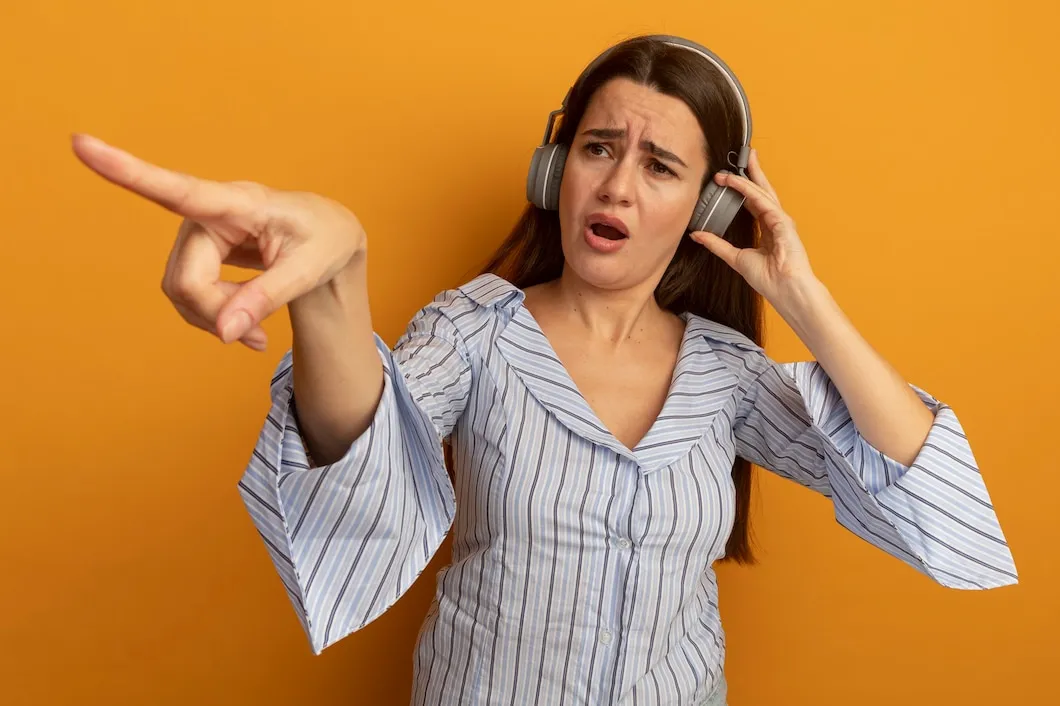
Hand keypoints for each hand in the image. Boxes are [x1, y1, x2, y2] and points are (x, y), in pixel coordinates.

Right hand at [71, 133, 365, 350]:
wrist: (331, 238)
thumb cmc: (325, 241)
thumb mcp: (309, 271)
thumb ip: (266, 298)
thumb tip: (223, 333)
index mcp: (239, 202)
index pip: (179, 190)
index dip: (127, 170)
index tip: (80, 143)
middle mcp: (209, 214)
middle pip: (185, 278)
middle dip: (216, 314)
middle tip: (260, 339)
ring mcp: (200, 234)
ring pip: (181, 291)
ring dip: (215, 320)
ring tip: (259, 334)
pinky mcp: (199, 253)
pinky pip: (189, 295)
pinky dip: (215, 319)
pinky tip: (247, 328)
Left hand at [690, 149, 816, 308]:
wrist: (786, 291)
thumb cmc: (769, 279)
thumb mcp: (736, 258)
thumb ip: (718, 245)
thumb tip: (698, 235)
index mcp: (767, 229)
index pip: (754, 202)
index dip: (741, 188)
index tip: (726, 178)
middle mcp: (775, 222)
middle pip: (763, 190)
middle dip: (754, 172)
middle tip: (745, 154)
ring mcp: (781, 221)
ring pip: (764, 192)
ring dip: (751, 176)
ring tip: (742, 160)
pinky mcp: (783, 223)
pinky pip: (764, 202)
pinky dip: (751, 192)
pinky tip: (739, 183)